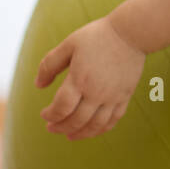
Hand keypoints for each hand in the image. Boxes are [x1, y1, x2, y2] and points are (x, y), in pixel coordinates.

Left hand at [36, 15, 145, 140]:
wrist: (131, 33)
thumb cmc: (98, 36)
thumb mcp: (69, 44)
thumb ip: (50, 65)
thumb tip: (38, 85)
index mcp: (80, 79)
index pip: (61, 108)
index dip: (50, 115)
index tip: (44, 114)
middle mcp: (96, 92)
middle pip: (76, 120)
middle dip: (61, 127)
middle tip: (52, 128)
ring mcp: (113, 96)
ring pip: (95, 125)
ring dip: (81, 134)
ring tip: (70, 135)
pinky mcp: (125, 96)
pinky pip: (114, 119)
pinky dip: (102, 129)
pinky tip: (93, 129)